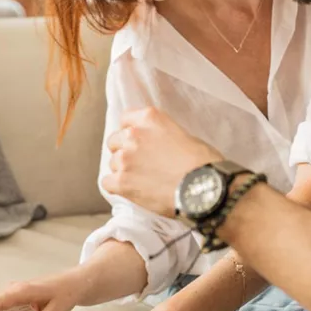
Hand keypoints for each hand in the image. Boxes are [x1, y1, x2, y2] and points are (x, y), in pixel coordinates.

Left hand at [104, 107, 222, 216]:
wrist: (203, 189)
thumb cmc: (203, 164)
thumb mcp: (185, 136)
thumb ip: (163, 135)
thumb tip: (158, 145)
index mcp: (150, 118)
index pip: (126, 118)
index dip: (130, 131)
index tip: (138, 142)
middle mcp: (133, 134)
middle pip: (115, 141)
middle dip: (125, 151)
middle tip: (140, 164)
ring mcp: (125, 158)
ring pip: (113, 163)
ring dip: (123, 171)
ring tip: (142, 181)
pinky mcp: (122, 181)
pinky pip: (107, 183)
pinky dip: (118, 188)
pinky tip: (132, 192)